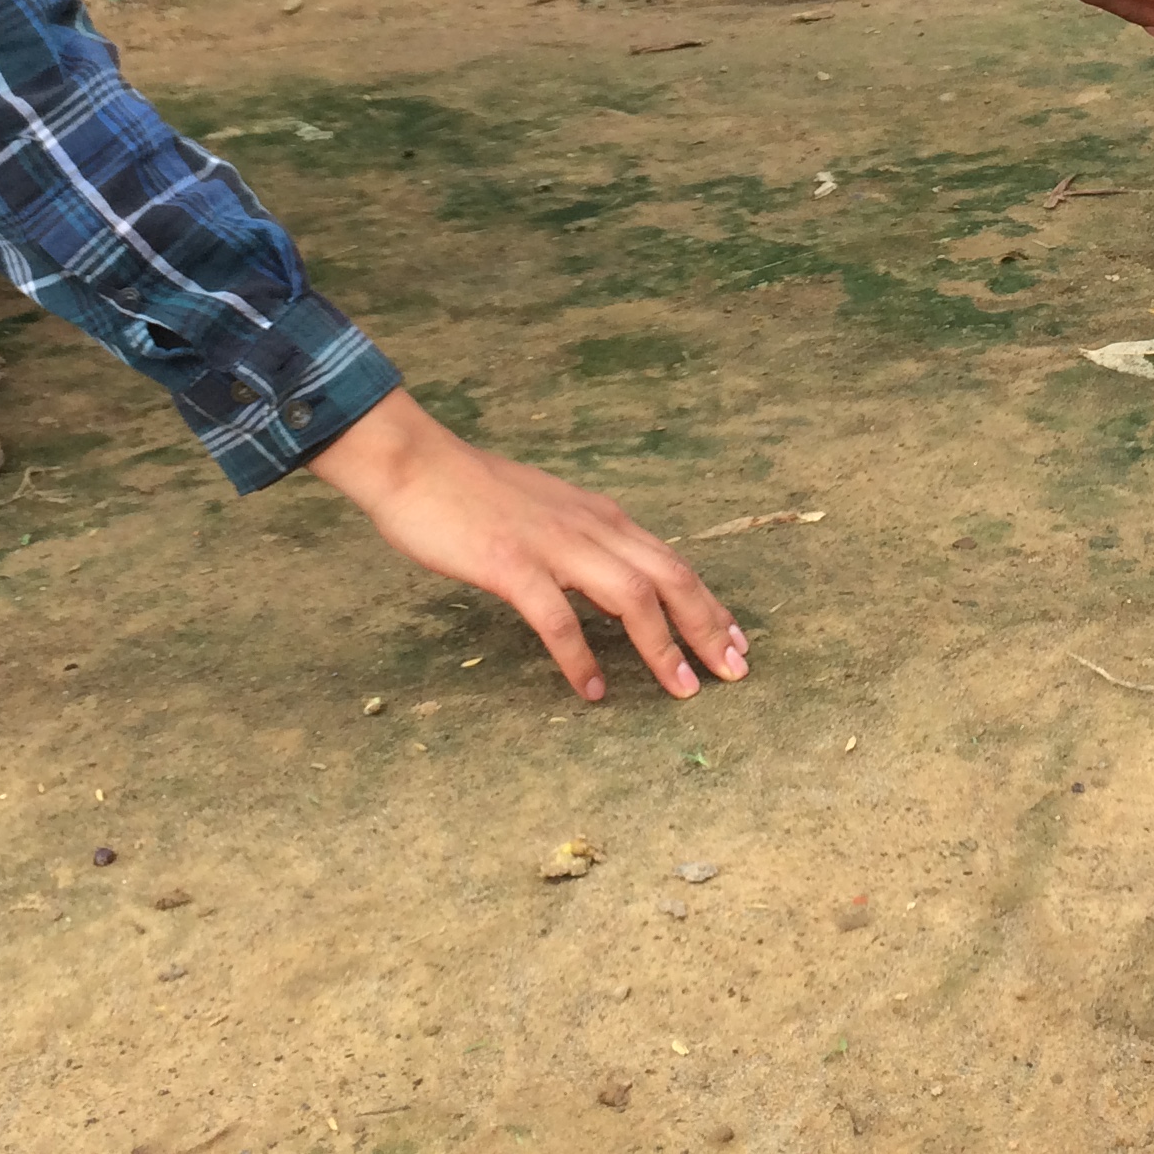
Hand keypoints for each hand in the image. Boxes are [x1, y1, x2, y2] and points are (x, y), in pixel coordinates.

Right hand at [312, 388, 747, 700]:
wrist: (416, 464)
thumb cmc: (475, 493)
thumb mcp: (549, 514)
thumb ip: (585, 545)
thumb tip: (616, 587)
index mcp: (601, 517)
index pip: (672, 562)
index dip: (709, 604)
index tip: (737, 641)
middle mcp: (590, 527)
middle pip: (669, 578)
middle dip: (707, 627)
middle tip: (735, 673)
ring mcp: (553, 545)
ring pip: (631, 596)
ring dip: (661, 645)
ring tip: (682, 689)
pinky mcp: (512, 565)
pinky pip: (558, 618)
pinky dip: (580, 656)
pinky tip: (592, 690)